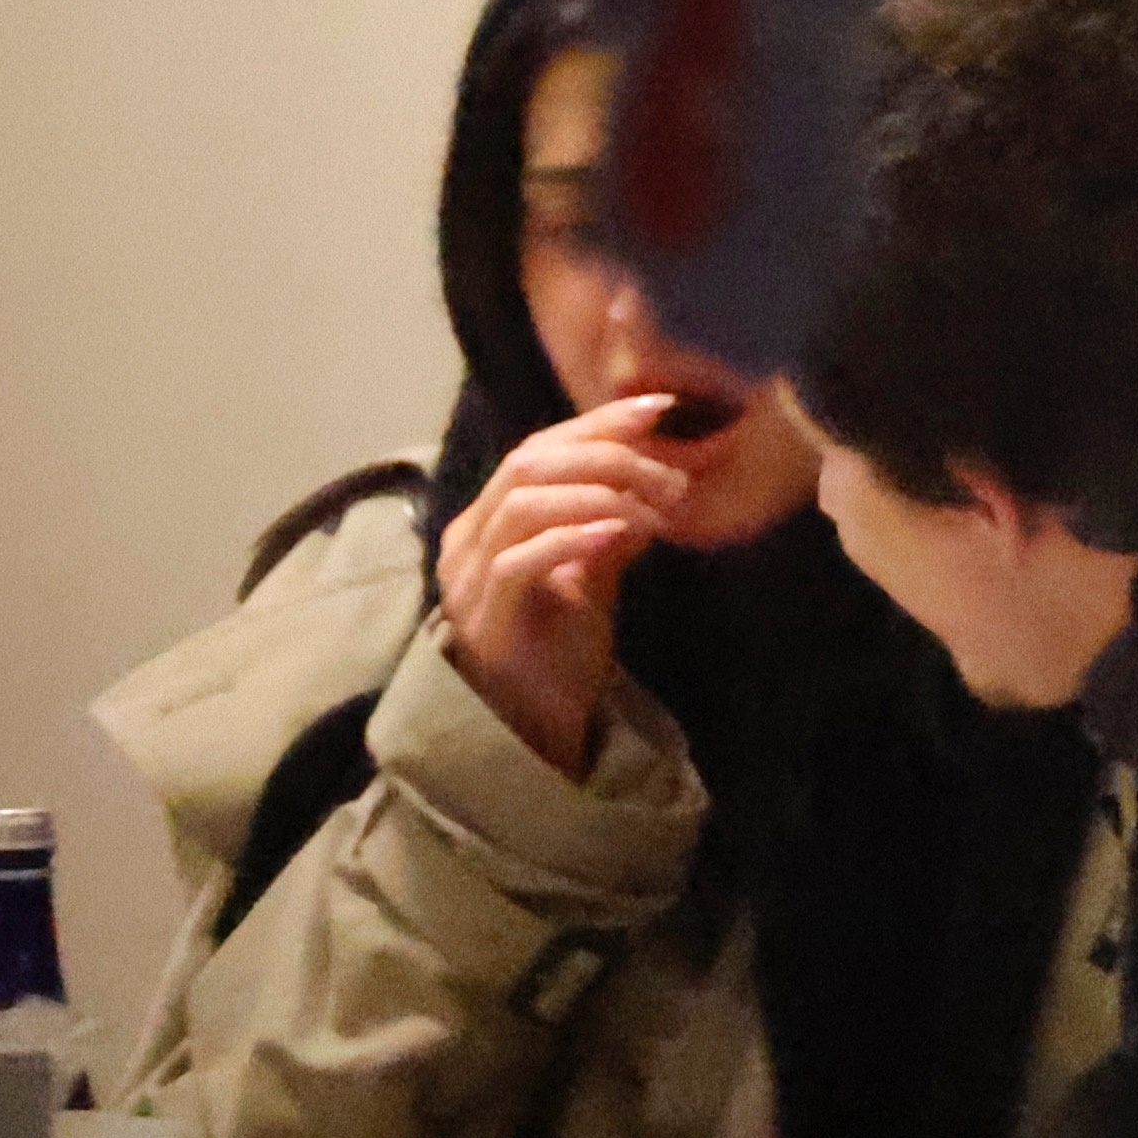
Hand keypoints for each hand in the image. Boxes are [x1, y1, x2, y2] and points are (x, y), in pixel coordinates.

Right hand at [437, 394, 687, 775]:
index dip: (598, 424)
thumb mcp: (595, 573)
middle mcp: (468, 538)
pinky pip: (520, 561)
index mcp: (490, 518)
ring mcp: (468, 578)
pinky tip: (616, 534)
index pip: (539, 447)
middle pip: (529, 463)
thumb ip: (615, 523)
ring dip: (598, 495)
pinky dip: (570, 538)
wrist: (534, 727)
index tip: (659, 409)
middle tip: (669, 473)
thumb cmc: (560, 650)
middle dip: (606, 456)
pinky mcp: (484, 618)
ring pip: (524, 502)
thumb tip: (662, 477)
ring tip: (655, 508)